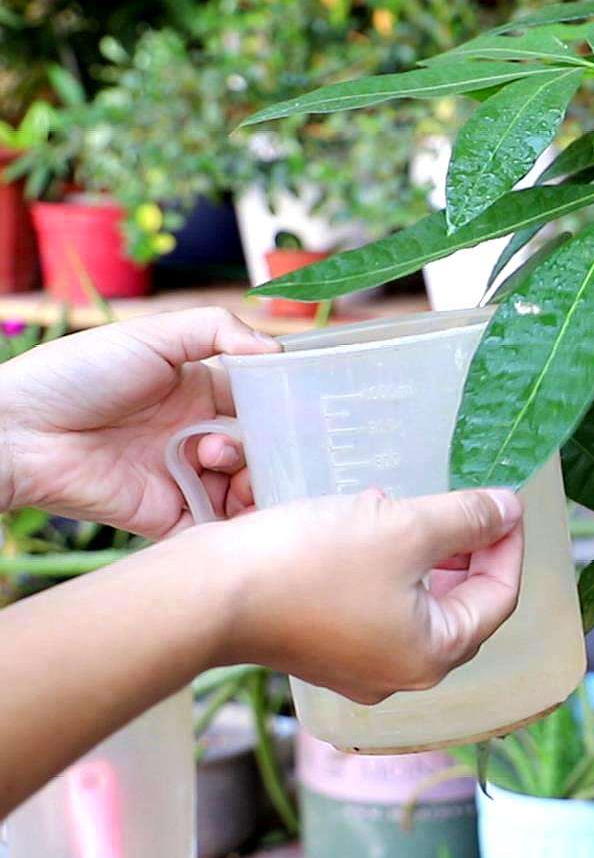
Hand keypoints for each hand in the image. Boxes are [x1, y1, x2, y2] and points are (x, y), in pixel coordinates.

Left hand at [0, 308, 279, 536]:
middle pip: (258, 449)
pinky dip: (234, 523)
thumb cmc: (76, 374)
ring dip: (253, 481)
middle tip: (242, 442)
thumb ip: (217, 329)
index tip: (302, 411)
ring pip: (244, 490)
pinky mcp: (167, 516)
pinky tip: (234, 504)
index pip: (256, 402)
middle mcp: (193, 436)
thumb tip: (276, 347)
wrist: (18, 432)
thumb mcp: (150, 335)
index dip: (280, 407)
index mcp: (194, 392)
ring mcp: (181, 477)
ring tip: (222, 466)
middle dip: (268, 448)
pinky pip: (214, 528)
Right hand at [195, 487, 525, 704]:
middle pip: (458, 603)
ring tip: (405, 503)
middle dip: (464, 548)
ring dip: (418, 549)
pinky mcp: (318, 647)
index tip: (504, 501)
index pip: (499, 597)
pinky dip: (379, 561)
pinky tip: (360, 518)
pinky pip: (371, 601)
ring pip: (412, 599)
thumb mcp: (406, 528)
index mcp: (433, 655)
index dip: (507, 544)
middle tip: (461, 502)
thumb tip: (508, 510)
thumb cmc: (313, 563)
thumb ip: (467, 519)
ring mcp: (355, 664)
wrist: (206, 594)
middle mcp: (399, 673)